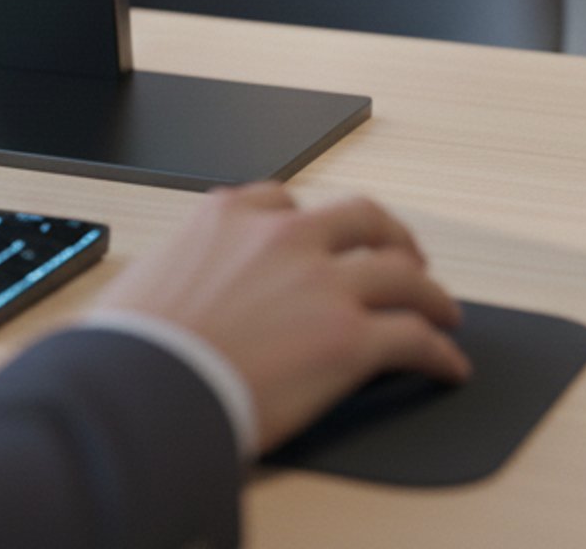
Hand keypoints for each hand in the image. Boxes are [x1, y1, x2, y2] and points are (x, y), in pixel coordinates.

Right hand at [85, 183, 470, 454]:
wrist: (147, 385)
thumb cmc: (137, 343)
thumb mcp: (155, 276)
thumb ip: (189, 268)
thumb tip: (185, 293)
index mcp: (229, 215)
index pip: (285, 201)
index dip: (314, 222)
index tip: (324, 237)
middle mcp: (282, 236)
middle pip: (361, 218)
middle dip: (390, 236)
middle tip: (405, 256)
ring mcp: (323, 283)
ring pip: (403, 273)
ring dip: (429, 292)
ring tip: (442, 309)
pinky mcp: (350, 337)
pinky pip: (414, 338)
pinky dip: (438, 352)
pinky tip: (448, 365)